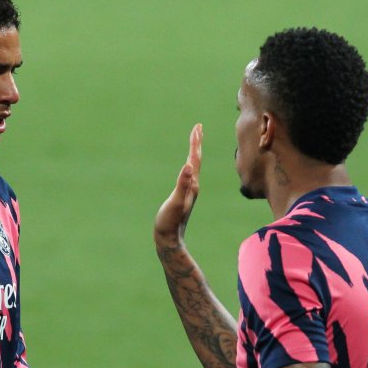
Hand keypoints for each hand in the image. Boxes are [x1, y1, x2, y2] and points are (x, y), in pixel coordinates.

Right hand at [154, 123, 202, 248]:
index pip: (195, 160)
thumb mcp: (176, 202)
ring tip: (194, 143)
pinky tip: (188, 168)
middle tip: (198, 128)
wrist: (169, 240)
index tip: (197, 127)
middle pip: (197, 161)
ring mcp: (189, 192)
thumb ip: (183, 184)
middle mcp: (193, 187)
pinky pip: (189, 176)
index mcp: (192, 185)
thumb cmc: (170, 222)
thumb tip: (189, 166)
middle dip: (197, 144)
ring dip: (194, 153)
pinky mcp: (184, 197)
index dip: (195, 143)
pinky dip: (189, 166)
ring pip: (194, 168)